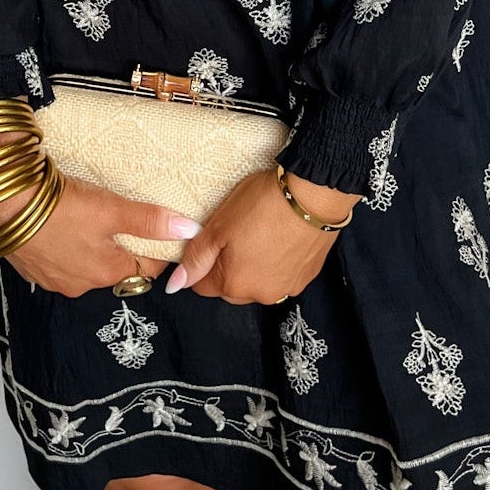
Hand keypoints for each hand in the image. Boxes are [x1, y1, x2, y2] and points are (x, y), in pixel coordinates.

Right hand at [0, 129, 198, 295]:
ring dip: (92, 246)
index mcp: (105, 273)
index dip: (156, 249)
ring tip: (91, 217)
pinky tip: (62, 224)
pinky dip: (65, 245)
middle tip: (124, 217)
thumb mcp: (112, 210)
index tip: (161, 231)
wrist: (4, 205)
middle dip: (122, 247)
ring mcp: (54, 278)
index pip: (145, 268)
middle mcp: (81, 284)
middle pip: (115, 267)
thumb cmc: (60, 208)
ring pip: (85, 264)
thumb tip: (189, 231)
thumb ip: (150, 221)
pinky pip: (59, 259)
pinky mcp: (32, 266)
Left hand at [164, 166, 359, 303]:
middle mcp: (261, 295)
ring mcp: (287, 287)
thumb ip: (196, 258)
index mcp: (234, 285)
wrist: (313, 195)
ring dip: (255, 264)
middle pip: (232, 287)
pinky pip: (283, 273)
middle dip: (229, 266)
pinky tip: (281, 235)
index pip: (203, 286)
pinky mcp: (308, 275)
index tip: (212, 240)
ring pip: (259, 281)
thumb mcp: (219, 226)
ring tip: (261, 230)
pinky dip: (279, 260)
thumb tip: (176, 284)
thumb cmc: (263, 205)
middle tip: (236, 232)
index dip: (203, 261)